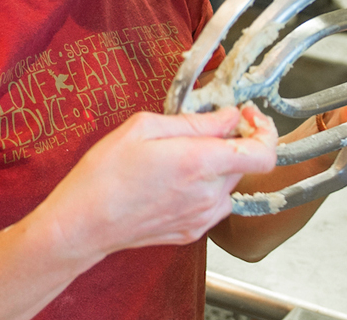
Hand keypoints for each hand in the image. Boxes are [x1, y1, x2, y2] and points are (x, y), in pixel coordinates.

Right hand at [32, 105, 276, 261]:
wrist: (83, 223)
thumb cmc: (105, 173)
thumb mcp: (143, 127)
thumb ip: (195, 121)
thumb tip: (228, 116)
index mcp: (200, 163)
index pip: (263, 153)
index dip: (264, 130)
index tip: (246, 115)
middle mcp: (209, 195)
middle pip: (244, 164)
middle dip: (231, 142)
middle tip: (201, 128)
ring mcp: (202, 217)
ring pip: (229, 184)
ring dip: (216, 167)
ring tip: (180, 157)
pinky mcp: (192, 232)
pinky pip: (213, 204)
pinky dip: (204, 189)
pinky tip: (174, 181)